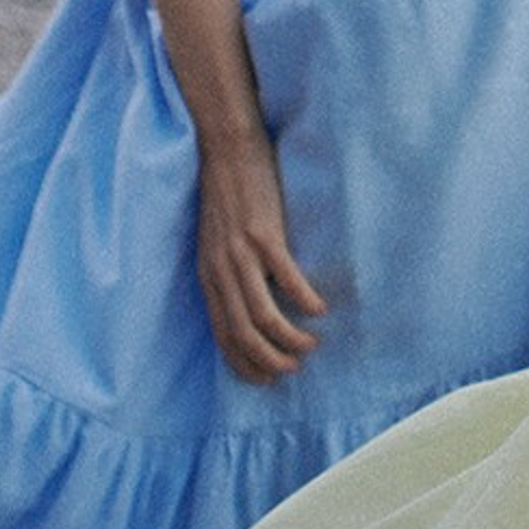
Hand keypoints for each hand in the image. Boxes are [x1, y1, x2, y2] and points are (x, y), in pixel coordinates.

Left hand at [195, 129, 326, 382]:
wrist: (227, 148)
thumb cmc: (227, 192)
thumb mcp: (215, 241)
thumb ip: (227, 272)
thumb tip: (249, 301)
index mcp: (208, 275)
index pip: (223, 335)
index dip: (244, 364)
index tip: (266, 379)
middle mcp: (221, 271)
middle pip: (243, 333)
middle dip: (268, 361)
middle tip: (292, 369)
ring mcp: (241, 253)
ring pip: (262, 315)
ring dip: (288, 339)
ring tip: (309, 347)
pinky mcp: (264, 234)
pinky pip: (286, 278)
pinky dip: (304, 300)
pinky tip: (320, 308)